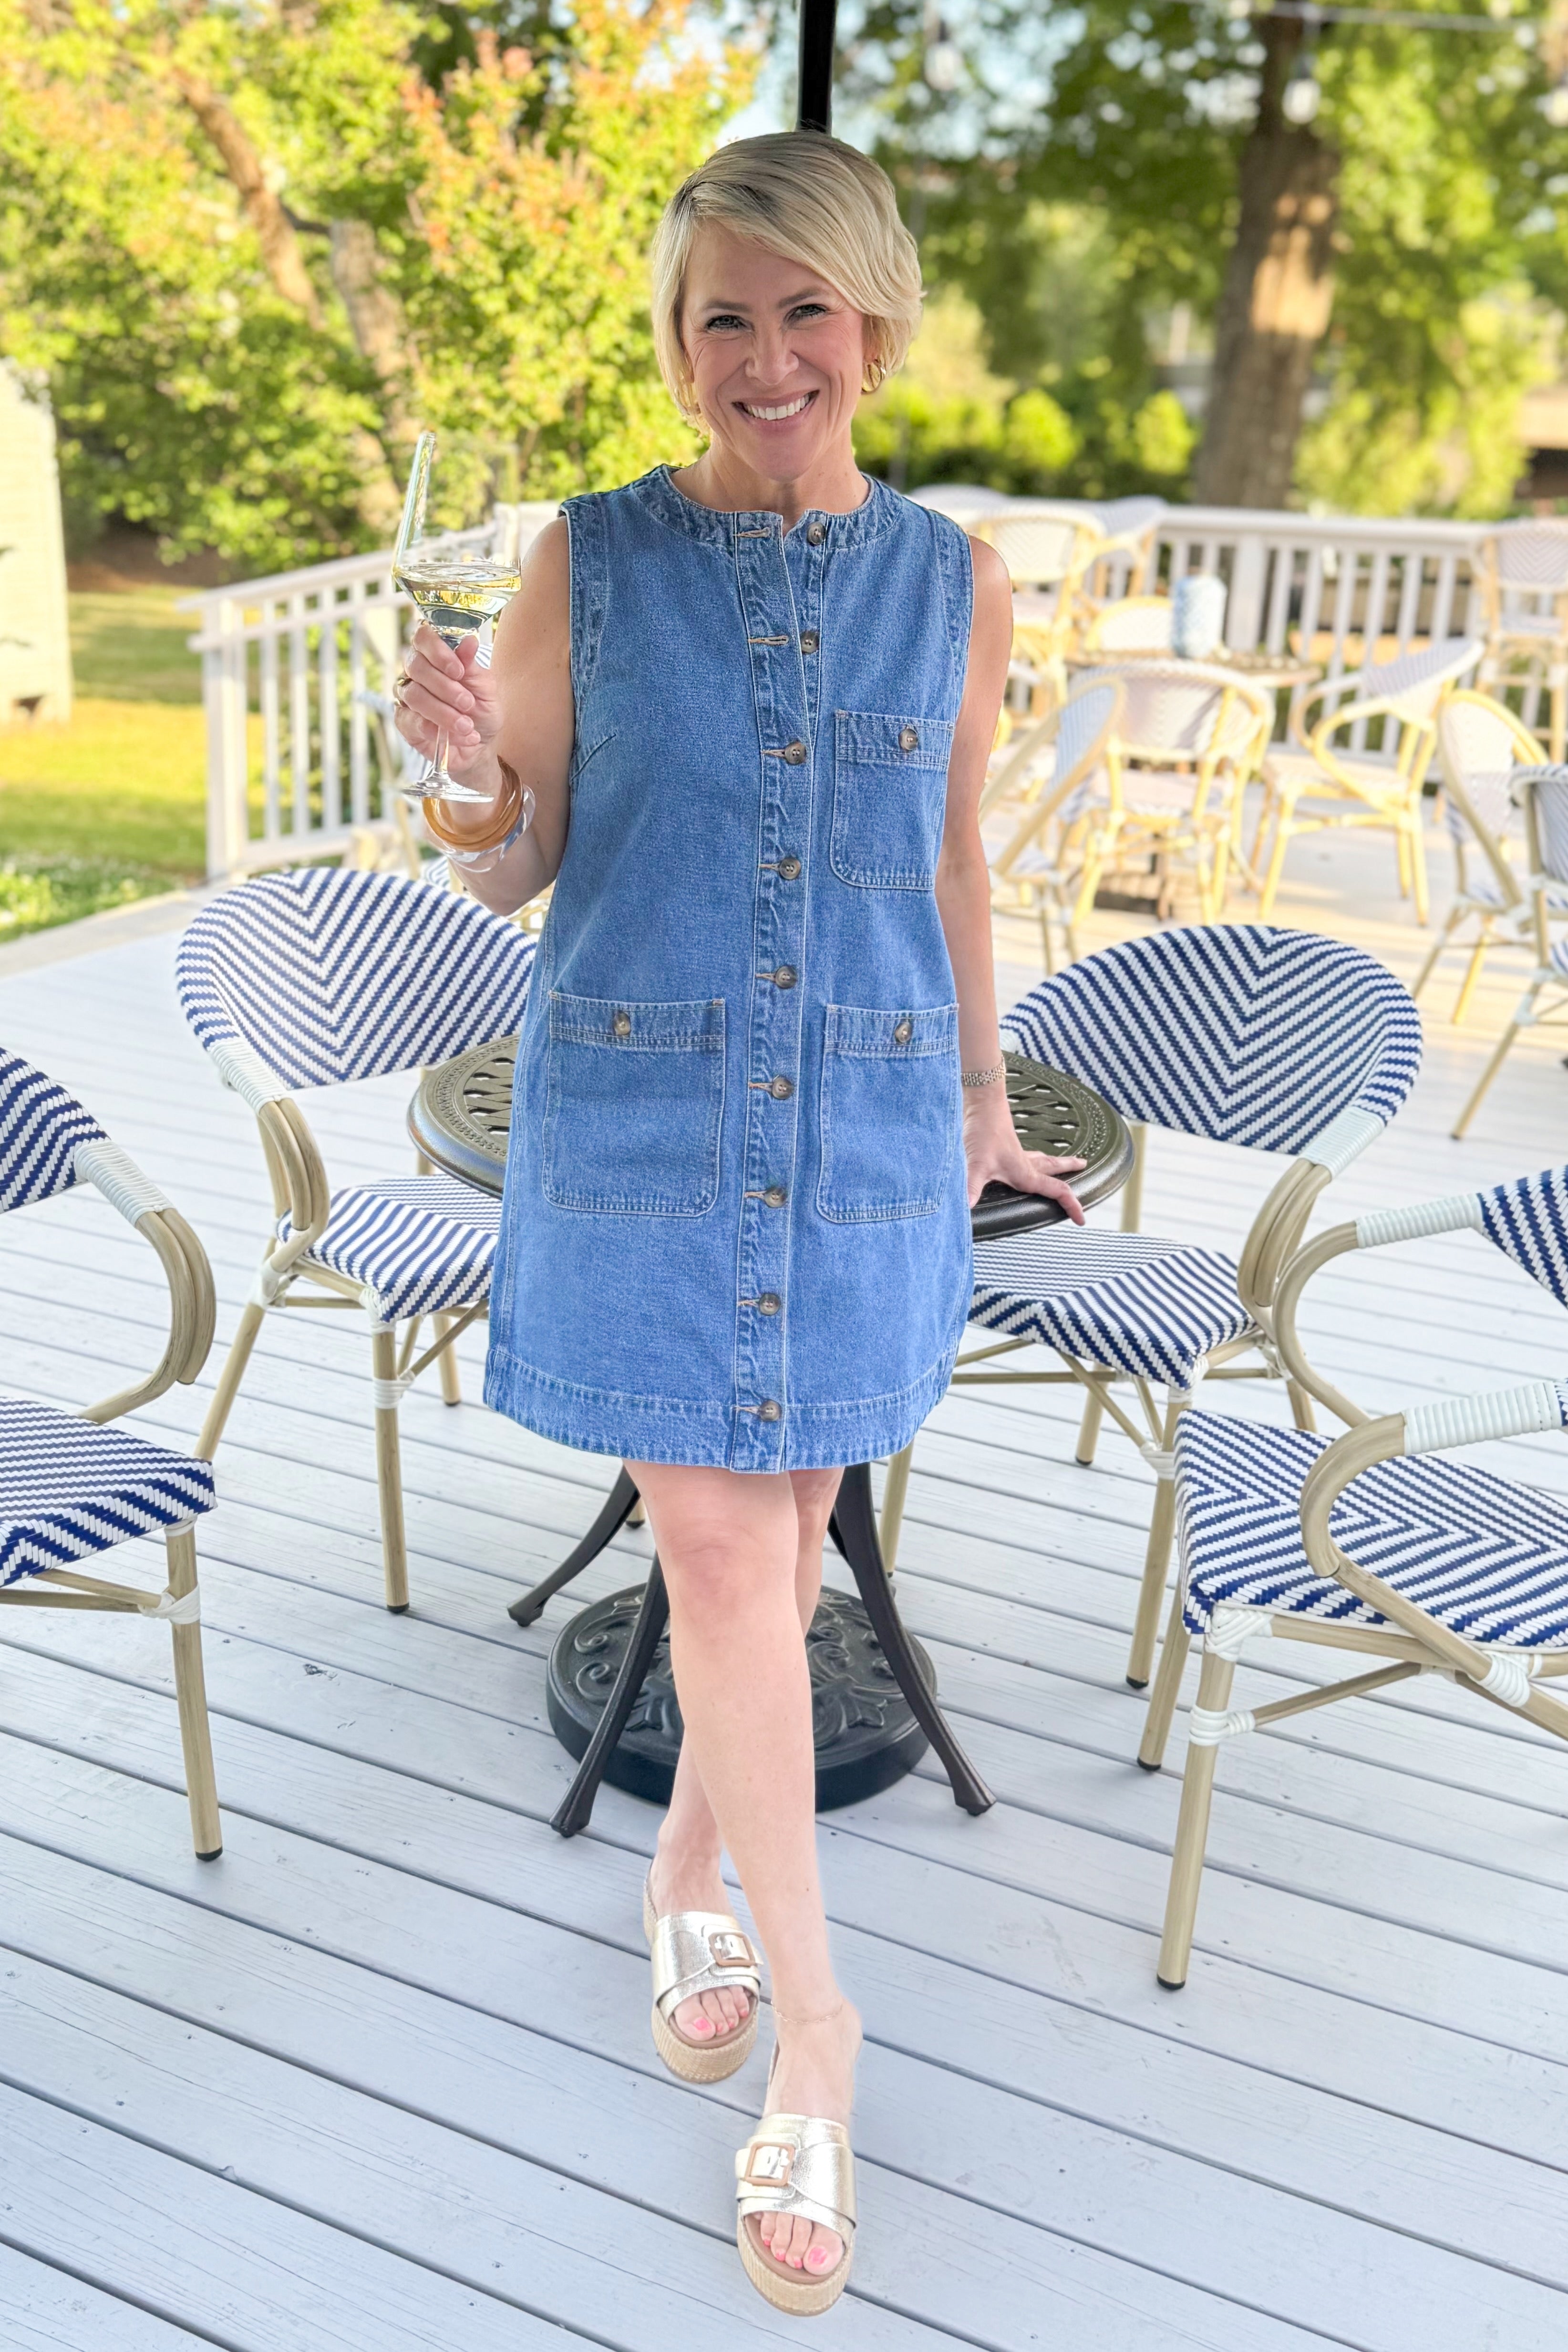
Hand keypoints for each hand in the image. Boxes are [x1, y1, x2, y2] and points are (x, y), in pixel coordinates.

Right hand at [394, 625, 500, 776]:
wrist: (482, 744)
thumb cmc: (482, 709)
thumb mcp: (485, 687)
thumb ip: (472, 665)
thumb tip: (469, 640)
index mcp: (434, 655)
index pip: (423, 637)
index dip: (438, 651)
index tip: (458, 671)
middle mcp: (415, 671)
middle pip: (416, 665)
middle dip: (445, 687)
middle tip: (468, 703)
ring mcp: (406, 696)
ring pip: (414, 695)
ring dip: (444, 712)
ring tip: (467, 725)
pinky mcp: (404, 722)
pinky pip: (413, 721)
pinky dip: (439, 729)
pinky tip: (461, 735)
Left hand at [963, 1099, 1085, 1222]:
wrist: (981, 1104)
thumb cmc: (982, 1133)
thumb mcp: (975, 1165)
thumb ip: (971, 1187)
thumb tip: (964, 1208)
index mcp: (1025, 1173)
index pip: (1057, 1191)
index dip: (1072, 1206)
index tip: (1081, 1219)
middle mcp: (1025, 1164)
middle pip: (1054, 1168)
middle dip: (1070, 1170)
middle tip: (1084, 1166)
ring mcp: (1016, 1154)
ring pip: (1042, 1160)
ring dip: (1054, 1164)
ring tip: (1062, 1164)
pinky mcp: (1006, 1146)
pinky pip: (1028, 1156)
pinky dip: (1035, 1159)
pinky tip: (1024, 1159)